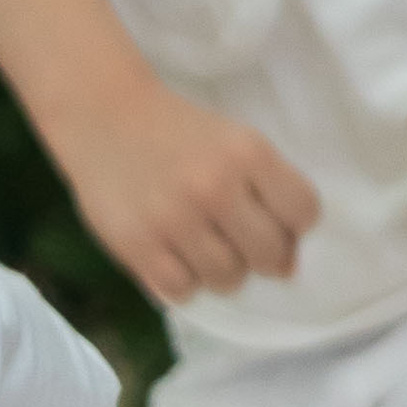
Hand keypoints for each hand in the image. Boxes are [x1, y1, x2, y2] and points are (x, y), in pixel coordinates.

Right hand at [62, 78, 320, 306]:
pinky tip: (175, 257)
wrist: (103, 114)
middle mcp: (215, 186)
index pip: (304, 213)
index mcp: (247, 153)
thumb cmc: (177, 131)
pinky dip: (184, 282)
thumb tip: (289, 264)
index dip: (294, 224)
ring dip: (222, 272)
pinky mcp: (138, 245)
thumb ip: (267, 190)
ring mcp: (174, 219)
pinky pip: (182, 291)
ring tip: (204, 248)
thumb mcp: (233, 140)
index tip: (274, 220)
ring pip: (228, 279)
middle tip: (240, 242)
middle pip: (270, 254)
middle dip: (263, 256)